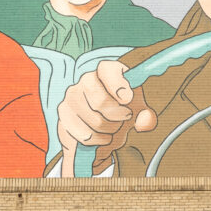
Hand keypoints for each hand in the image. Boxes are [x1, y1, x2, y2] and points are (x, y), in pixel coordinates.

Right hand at [57, 60, 156, 176]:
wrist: (99, 132)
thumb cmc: (120, 114)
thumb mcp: (138, 113)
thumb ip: (146, 117)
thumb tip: (145, 121)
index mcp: (108, 71)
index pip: (107, 70)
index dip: (117, 84)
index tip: (127, 99)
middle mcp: (87, 79)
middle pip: (100, 100)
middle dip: (116, 116)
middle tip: (125, 119)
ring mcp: (72, 96)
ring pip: (93, 120)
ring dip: (108, 130)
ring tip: (112, 129)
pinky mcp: (64, 113)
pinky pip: (83, 133)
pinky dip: (97, 140)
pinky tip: (101, 137)